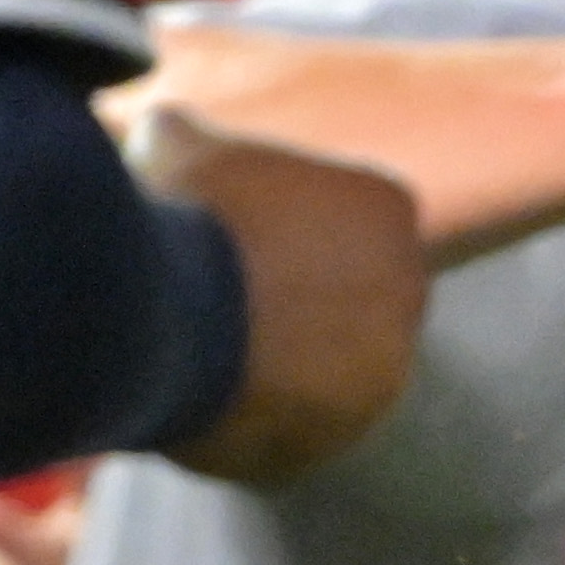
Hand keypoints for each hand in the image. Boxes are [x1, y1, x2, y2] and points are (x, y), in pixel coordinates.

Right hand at [122, 117, 429, 484]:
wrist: (182, 311)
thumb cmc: (192, 212)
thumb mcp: (177, 143)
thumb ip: (183, 135)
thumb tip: (156, 128)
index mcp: (389, 209)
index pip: (351, 219)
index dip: (285, 229)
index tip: (233, 238)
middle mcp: (408, 290)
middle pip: (349, 297)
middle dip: (294, 299)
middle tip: (222, 300)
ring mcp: (383, 373)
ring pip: (330, 369)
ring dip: (282, 364)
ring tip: (208, 355)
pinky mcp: (341, 436)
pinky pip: (302, 426)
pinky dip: (264, 417)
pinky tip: (208, 400)